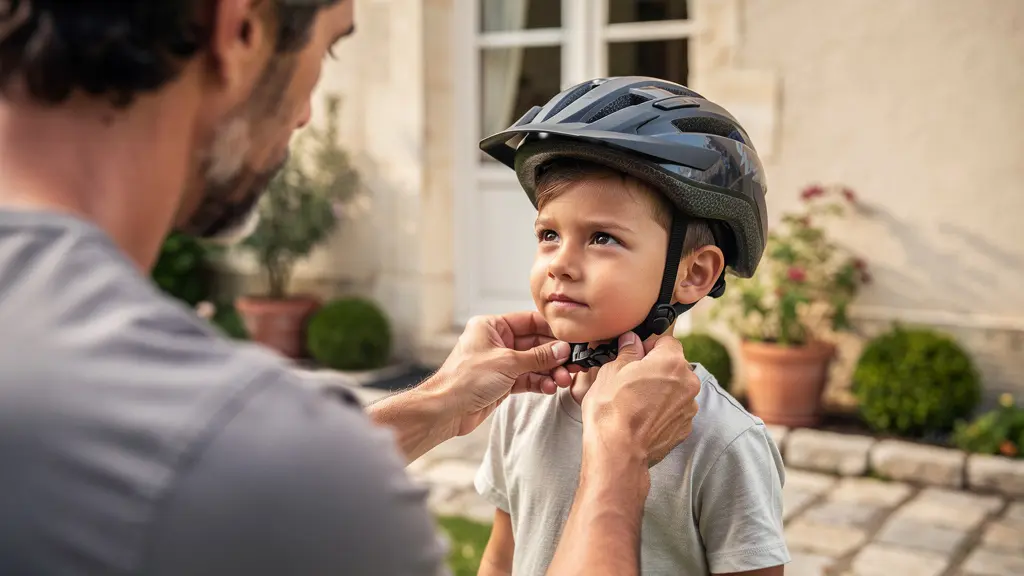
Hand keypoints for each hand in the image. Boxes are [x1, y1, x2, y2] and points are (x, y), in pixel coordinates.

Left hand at [430, 312, 573, 436]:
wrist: (446, 410)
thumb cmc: (466, 379)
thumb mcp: (507, 363)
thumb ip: (538, 356)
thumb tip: (562, 349)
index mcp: (491, 326)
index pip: (529, 321)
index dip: (551, 331)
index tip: (571, 339)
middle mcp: (496, 342)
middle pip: (534, 344)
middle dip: (554, 355)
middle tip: (573, 364)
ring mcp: (499, 363)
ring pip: (532, 364)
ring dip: (549, 371)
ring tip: (562, 380)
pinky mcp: (501, 382)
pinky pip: (526, 378)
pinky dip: (539, 382)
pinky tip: (549, 387)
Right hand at [581, 332, 699, 465]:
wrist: (618, 452)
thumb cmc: (612, 409)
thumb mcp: (611, 370)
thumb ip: (627, 351)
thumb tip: (631, 341)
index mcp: (671, 362)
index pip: (666, 341)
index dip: (647, 346)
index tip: (634, 356)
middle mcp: (688, 383)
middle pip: (674, 366)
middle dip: (656, 369)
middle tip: (631, 380)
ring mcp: (689, 408)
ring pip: (675, 389)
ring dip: (661, 391)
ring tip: (636, 402)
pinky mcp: (684, 428)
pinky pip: (674, 410)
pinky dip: (662, 411)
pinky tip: (643, 418)